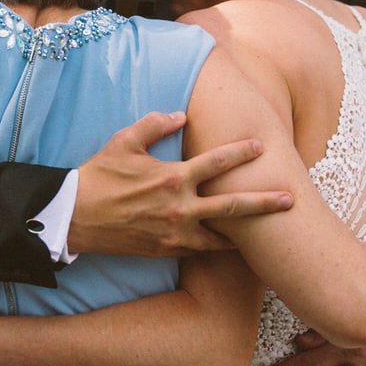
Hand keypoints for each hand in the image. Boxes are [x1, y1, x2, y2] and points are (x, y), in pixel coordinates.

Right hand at [69, 111, 292, 256]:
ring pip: (221, 236)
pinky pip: (200, 250)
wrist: (75, 217)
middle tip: (290, 199)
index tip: (260, 146)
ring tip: (270, 236)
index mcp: (172, 177)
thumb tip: (180, 116)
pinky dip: (218, 247)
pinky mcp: (166, 250)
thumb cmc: (99, 176)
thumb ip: (155, 125)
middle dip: (263, 202)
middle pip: (232, 207)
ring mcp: (174, 233)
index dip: (240, 153)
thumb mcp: (124, 142)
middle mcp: (179, 207)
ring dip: (246, 234)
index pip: (215, 162)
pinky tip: (233, 246)